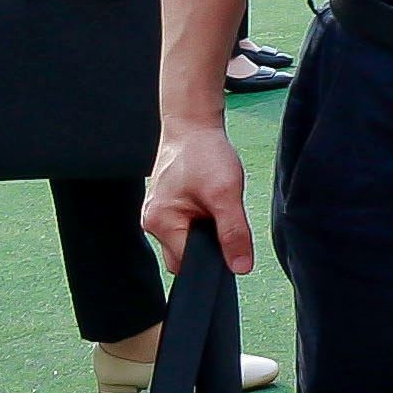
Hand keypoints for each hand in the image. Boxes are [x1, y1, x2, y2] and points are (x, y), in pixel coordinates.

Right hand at [143, 117, 252, 273]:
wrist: (193, 125)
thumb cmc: (204, 153)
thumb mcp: (227, 194)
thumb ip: (234, 233)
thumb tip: (240, 267)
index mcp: (161, 223)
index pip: (189, 263)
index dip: (213, 258)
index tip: (229, 242)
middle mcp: (152, 222)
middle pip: (186, 257)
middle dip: (208, 245)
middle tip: (220, 215)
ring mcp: (157, 215)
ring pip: (186, 241)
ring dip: (205, 232)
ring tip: (212, 204)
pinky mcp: (165, 208)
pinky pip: (184, 227)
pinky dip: (200, 221)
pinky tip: (207, 201)